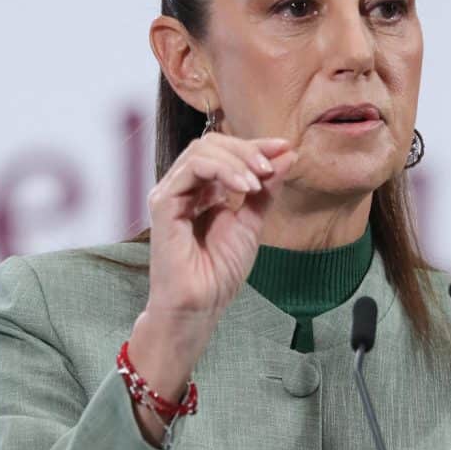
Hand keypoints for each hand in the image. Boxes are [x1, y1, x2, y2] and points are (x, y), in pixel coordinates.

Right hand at [127, 133, 296, 441]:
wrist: (201, 305)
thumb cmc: (220, 273)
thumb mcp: (252, 223)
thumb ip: (265, 189)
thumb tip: (287, 155)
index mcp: (203, 191)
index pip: (226, 153)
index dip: (256, 146)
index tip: (286, 147)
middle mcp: (184, 188)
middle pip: (212, 144)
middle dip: (247, 149)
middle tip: (273, 164)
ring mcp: (171, 193)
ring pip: (202, 151)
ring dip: (237, 159)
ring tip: (259, 179)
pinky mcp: (163, 203)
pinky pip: (192, 169)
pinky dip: (223, 171)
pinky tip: (245, 187)